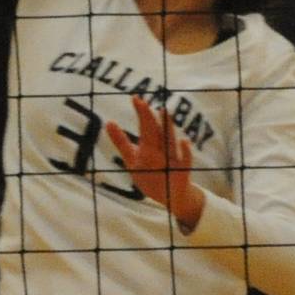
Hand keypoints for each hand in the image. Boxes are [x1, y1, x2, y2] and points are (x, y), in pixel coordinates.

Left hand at [105, 96, 204, 232]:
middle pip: (154, 132)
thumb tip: (108, 122)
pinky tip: (184, 141)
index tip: (135, 97)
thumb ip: (121, 141)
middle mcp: (161, 149)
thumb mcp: (133, 158)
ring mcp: (172, 160)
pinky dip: (186, 152)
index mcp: (150, 145)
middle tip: (141, 102)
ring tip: (164, 111)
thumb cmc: (150, 174)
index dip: (140, 114)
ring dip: (168, 127)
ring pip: (169, 142)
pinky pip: (185, 161)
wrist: (171, 197)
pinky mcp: (182, 173)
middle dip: (147, 118)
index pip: (144, 127)